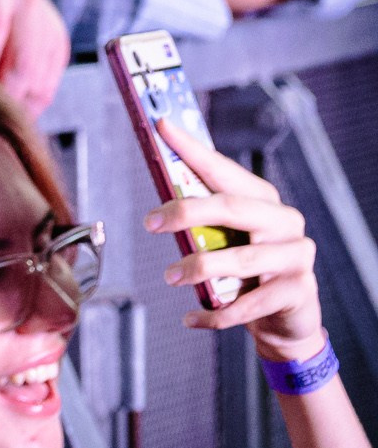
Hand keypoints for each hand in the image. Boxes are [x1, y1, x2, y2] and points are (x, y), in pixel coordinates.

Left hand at [151, 119, 325, 359]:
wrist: (286, 319)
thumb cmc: (246, 270)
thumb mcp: (224, 239)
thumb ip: (201, 220)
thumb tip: (157, 200)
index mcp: (262, 199)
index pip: (223, 170)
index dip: (192, 150)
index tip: (161, 128)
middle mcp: (284, 221)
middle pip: (232, 207)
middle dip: (186, 212)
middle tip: (150, 222)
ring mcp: (295, 256)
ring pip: (241, 258)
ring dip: (199, 268)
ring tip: (170, 276)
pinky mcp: (297, 291)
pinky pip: (250, 303)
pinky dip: (216, 313)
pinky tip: (192, 317)